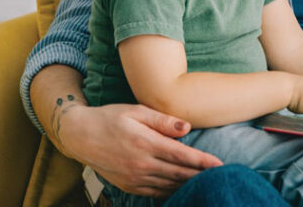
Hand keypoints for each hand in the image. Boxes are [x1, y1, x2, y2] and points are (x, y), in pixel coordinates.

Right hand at [57, 102, 222, 197]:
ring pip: (168, 186)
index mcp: (145, 143)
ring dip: (188, 185)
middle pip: (178, 174)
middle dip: (202, 176)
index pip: (181, 156)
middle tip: (222, 176)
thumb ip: (162, 120)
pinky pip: (155, 192)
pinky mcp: (128, 186)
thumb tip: (187, 128)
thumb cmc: (110, 118)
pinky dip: (171, 191)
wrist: (80, 136)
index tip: (220, 164)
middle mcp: (140, 164)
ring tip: (208, 182)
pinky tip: (183, 188)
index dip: (202, 162)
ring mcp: (133, 178)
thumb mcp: (136, 111)